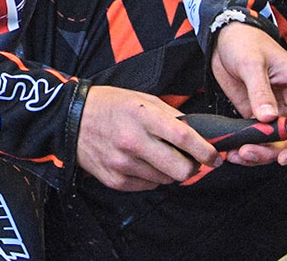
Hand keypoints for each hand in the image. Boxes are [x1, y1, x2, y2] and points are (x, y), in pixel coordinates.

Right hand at [76, 85, 222, 191]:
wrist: (71, 120)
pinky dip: (151, 177)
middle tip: (190, 161)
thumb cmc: (111, 105)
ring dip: (169, 172)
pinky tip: (141, 162)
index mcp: (142, 116)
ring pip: (166, 180)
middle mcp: (133, 141)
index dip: (205, 151)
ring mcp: (123, 164)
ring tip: (157, 156)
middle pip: (180, 169)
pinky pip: (148, 186)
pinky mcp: (115, 180)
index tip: (215, 157)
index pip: (183, 138)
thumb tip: (199, 136)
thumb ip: (171, 116)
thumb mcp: (142, 99)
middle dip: (192, 168)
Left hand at [209, 21, 286, 166]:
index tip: (284, 157)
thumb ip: (260, 91)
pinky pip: (259, 139)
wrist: (223, 38)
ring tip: (239, 154)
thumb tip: (268, 118)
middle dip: (275, 152)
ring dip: (260, 153)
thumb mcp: (252, 63)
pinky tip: (234, 150)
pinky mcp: (258, 116)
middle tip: (250, 153)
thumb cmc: (245, 42)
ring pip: (276, 144)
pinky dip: (249, 147)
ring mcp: (276, 111)